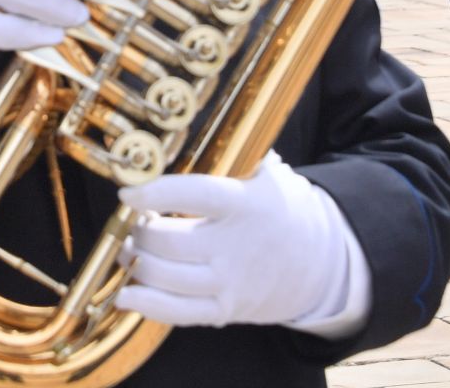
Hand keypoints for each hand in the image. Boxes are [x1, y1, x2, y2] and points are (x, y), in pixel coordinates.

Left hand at [117, 153, 351, 327]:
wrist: (324, 265)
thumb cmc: (286, 212)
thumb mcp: (274, 177)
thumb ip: (239, 157)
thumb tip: (208, 136)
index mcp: (249, 205)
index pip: (198, 196)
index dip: (158, 193)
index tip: (128, 193)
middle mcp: (238, 247)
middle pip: (171, 243)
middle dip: (139, 233)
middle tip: (131, 223)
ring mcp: (231, 283)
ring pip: (167, 278)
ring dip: (137, 263)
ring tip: (129, 249)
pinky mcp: (226, 310)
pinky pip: (179, 313)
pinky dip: (147, 304)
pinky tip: (125, 294)